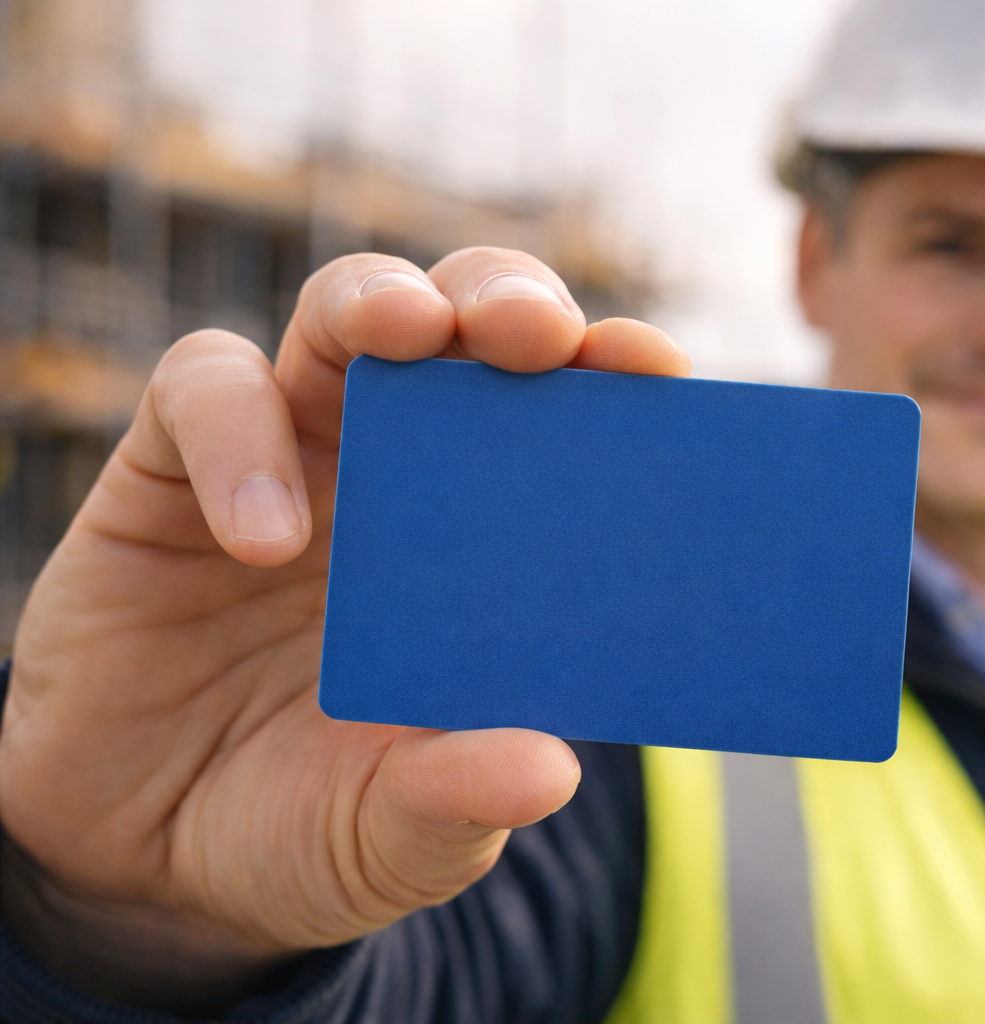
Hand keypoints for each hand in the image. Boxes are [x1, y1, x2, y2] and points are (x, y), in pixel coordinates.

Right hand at [0, 248, 688, 1011]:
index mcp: (492, 542)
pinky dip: (236, 433)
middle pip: (470, 322)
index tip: (658, 369)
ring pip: (345, 310)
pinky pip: (204, 389)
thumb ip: (458, 803)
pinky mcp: (173, 469)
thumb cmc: (308, 823)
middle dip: (510, 300)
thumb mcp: (393, 835)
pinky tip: (264, 536)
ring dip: (385, 301)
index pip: (569, 422)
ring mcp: (292, 454)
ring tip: (410, 333)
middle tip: (538, 334)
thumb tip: (548, 771)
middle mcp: (406, 474)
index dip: (613, 378)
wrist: (148, 858)